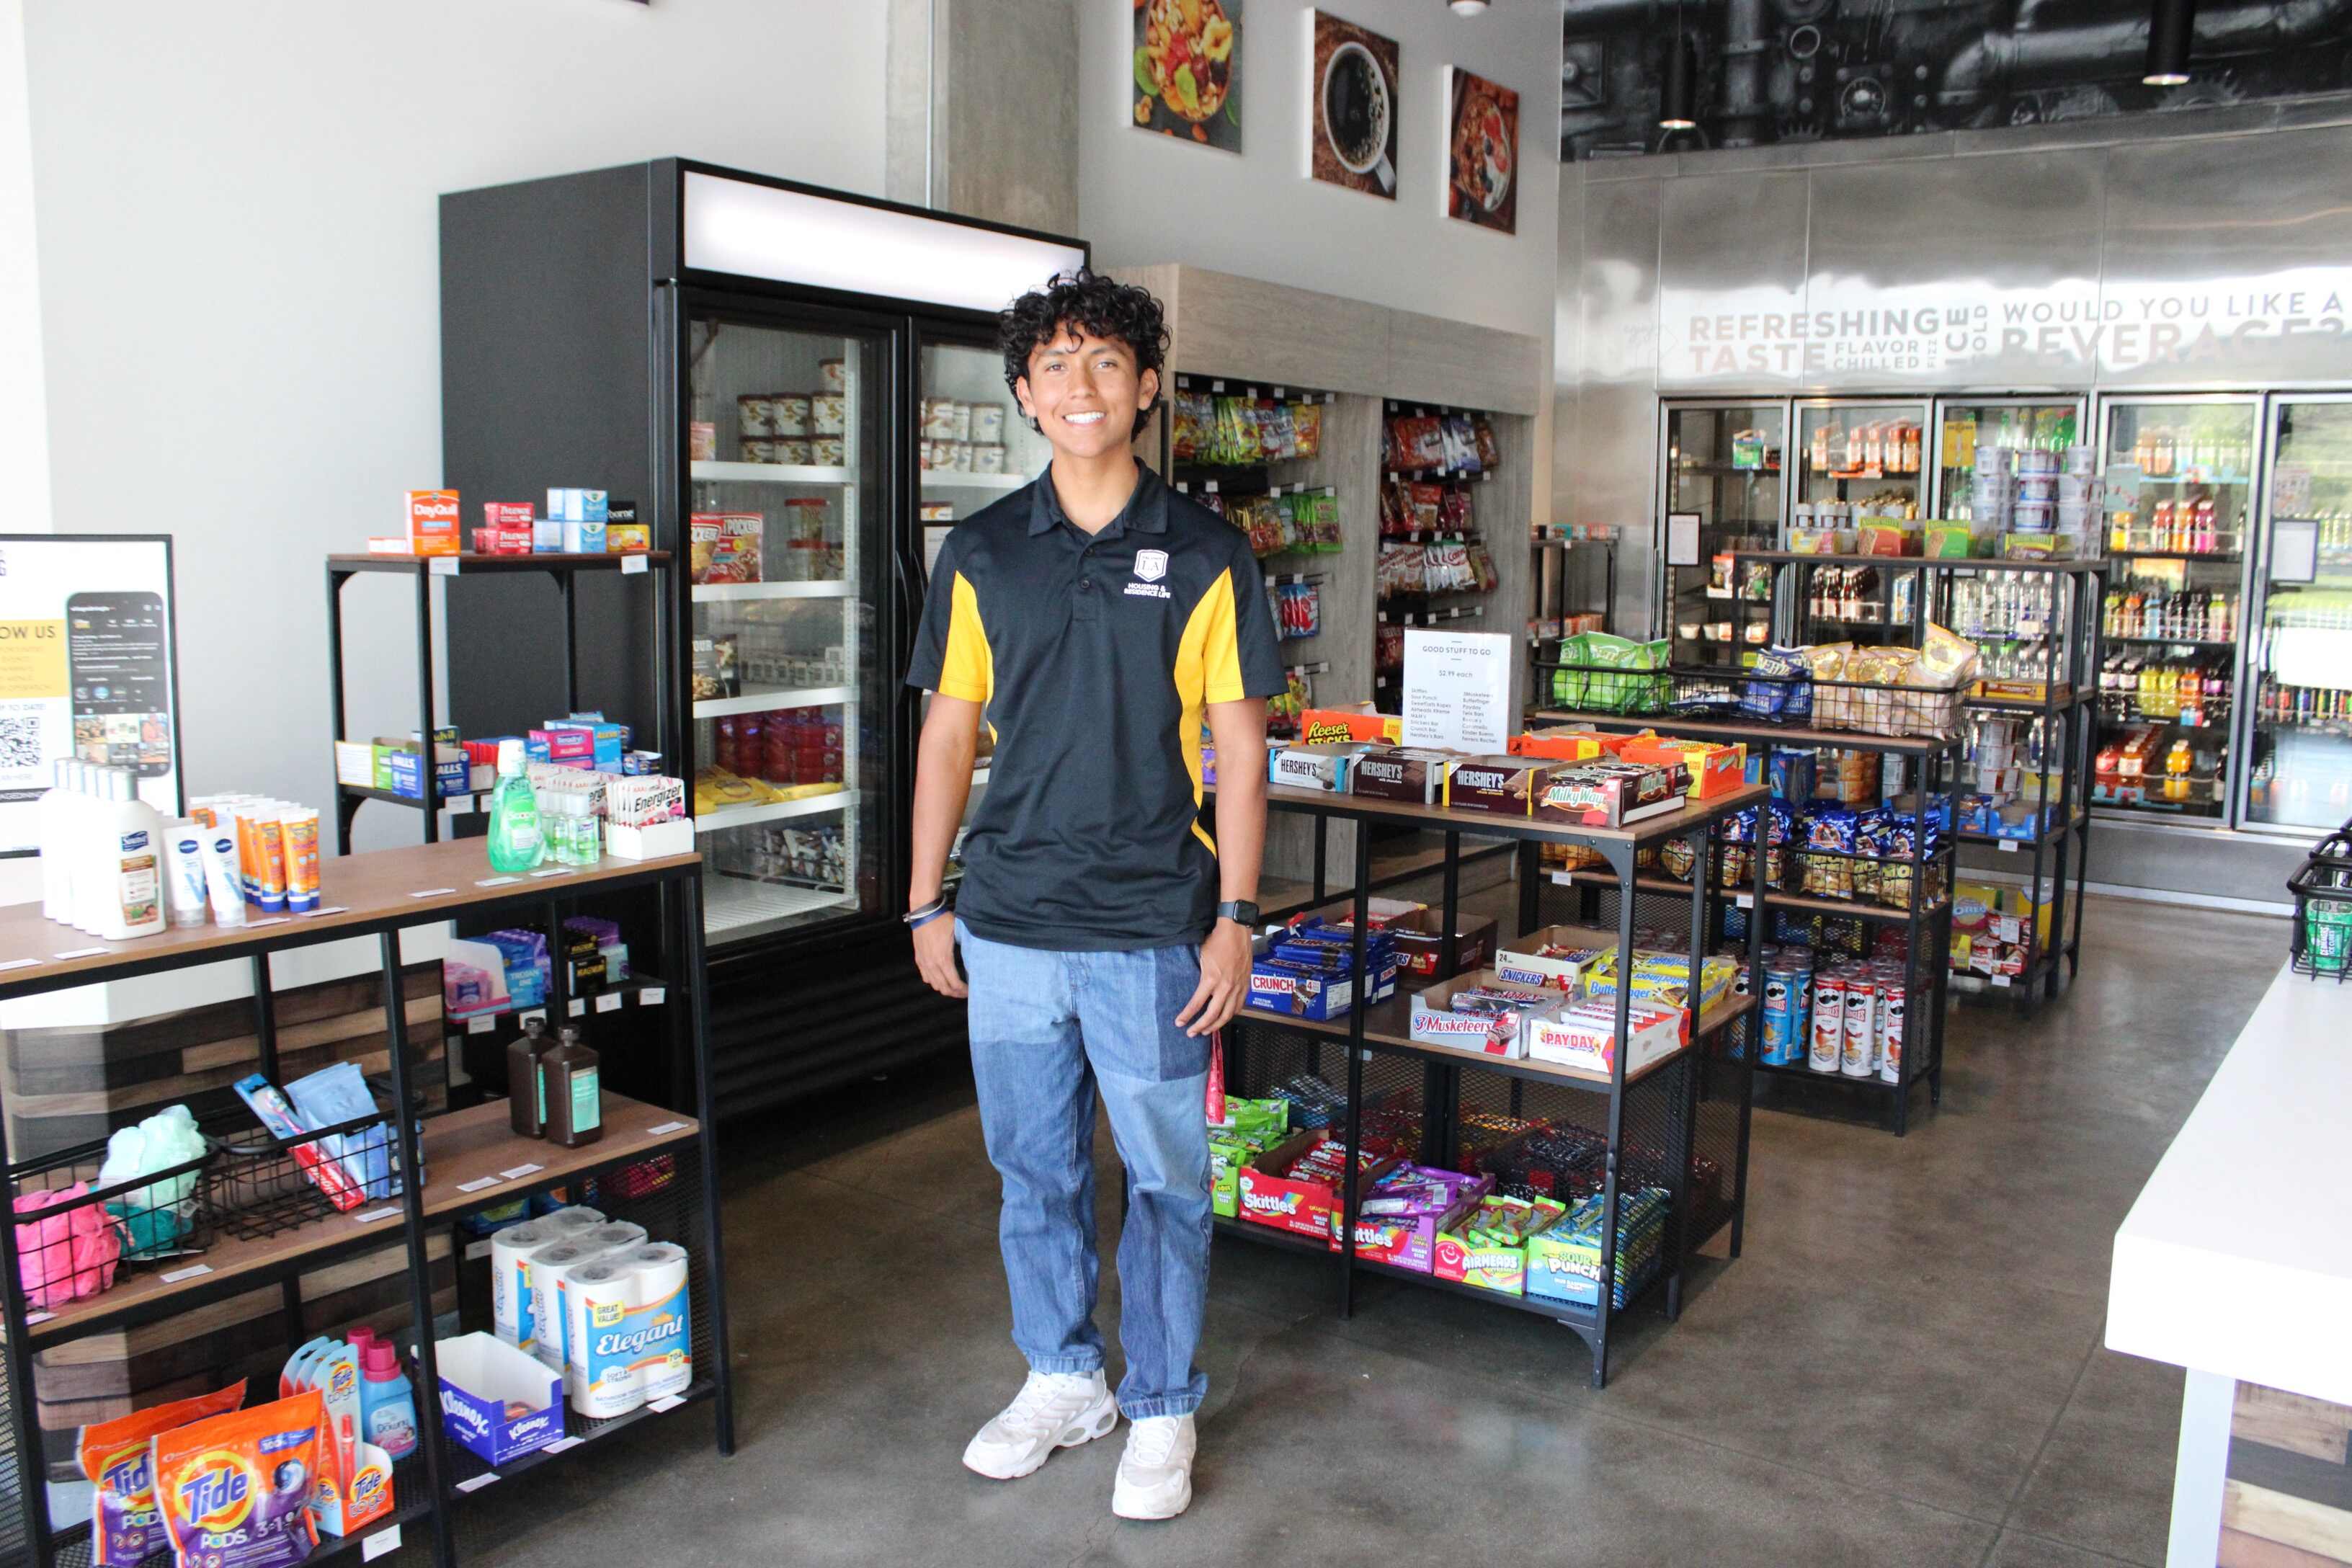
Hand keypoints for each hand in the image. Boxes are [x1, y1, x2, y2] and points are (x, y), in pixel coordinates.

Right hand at [912, 916, 965, 999]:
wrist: (924, 913)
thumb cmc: (942, 921)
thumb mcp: (959, 933)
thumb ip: (966, 947)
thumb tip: (977, 956)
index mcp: (943, 960)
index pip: (954, 984)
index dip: (964, 990)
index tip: (971, 990)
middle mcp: (932, 965)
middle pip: (944, 988)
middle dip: (956, 993)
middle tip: (965, 992)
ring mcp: (924, 963)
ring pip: (934, 985)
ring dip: (945, 989)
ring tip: (954, 987)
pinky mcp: (918, 959)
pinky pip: (926, 977)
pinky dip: (934, 982)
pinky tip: (941, 979)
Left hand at [1177, 919, 1251, 1037]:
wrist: (1237, 930)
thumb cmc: (1217, 941)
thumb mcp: (1202, 957)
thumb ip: (1200, 975)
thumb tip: (1193, 988)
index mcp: (1211, 979)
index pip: (1197, 1004)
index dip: (1187, 1016)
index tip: (1179, 1023)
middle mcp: (1225, 987)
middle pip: (1213, 1015)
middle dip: (1200, 1026)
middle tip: (1191, 1033)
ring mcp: (1238, 987)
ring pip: (1228, 1015)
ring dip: (1216, 1025)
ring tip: (1207, 1031)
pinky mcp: (1246, 985)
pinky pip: (1239, 1006)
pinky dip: (1231, 1015)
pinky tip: (1225, 1018)